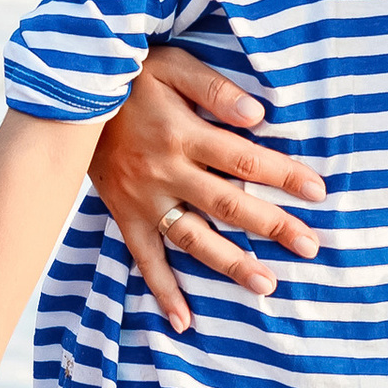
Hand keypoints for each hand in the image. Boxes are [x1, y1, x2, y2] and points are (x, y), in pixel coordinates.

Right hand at [89, 43, 327, 331]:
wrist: (69, 97)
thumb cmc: (130, 75)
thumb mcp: (173, 66)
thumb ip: (215, 90)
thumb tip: (257, 114)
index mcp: (183, 134)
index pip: (246, 160)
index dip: (284, 175)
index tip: (318, 192)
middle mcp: (166, 173)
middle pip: (228, 205)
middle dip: (272, 226)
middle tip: (310, 245)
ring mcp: (145, 200)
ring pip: (193, 239)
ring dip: (230, 264)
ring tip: (267, 284)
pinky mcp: (126, 216)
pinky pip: (145, 259)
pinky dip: (163, 291)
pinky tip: (184, 320)